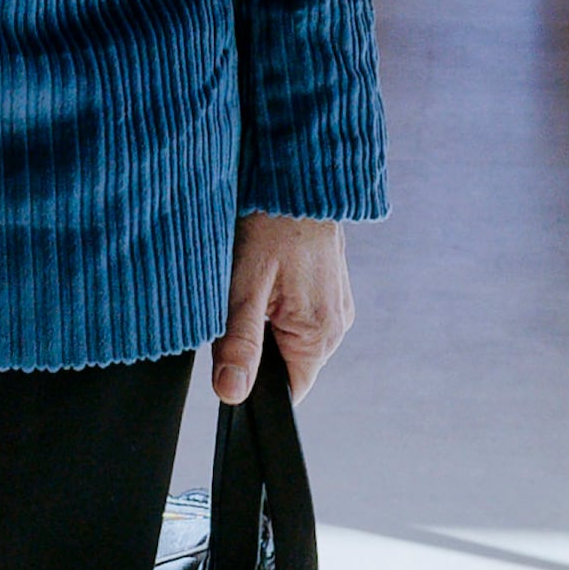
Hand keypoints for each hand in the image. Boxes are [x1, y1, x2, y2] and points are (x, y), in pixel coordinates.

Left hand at [211, 213, 352, 403]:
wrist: (296, 176)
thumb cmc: (270, 224)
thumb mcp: (244, 286)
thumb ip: (239, 343)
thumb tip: (231, 393)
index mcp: (321, 334)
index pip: (289, 391)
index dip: (257, 385)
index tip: (234, 356)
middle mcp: (337, 325)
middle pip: (288, 363)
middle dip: (258, 346)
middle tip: (239, 303)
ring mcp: (337, 305)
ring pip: (292, 337)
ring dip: (268, 320)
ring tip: (255, 281)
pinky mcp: (331, 288)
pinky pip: (300, 313)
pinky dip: (279, 302)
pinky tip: (268, 273)